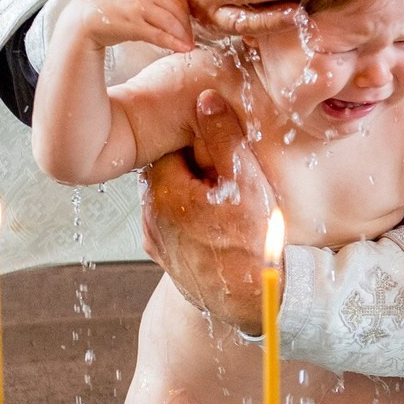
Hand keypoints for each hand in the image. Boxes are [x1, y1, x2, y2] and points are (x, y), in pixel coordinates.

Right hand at [67, 0, 192, 53]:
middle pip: (177, 8)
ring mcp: (137, 7)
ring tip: (188, 46)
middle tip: (191, 38)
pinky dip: (173, 42)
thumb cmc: (111, 9)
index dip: (186, 10)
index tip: (189, 24)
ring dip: (183, 35)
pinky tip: (182, 50)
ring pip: (171, 21)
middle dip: (187, 25)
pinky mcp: (132, 24)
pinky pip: (159, 34)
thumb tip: (177, 12)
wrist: (82, 17)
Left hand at [141, 89, 275, 329]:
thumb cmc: (253, 243)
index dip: (195, 141)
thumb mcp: (246, 181)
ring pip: (169, 198)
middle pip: (167, 171)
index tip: (218, 148)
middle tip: (225, 174)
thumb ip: (224, 137)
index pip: (169, 145)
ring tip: (223, 200)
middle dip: (193, 166)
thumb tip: (205, 99)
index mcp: (163, 192)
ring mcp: (155, 241)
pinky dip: (189, 217)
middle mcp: (149, 217)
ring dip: (191, 193)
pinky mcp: (165, 259)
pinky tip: (216, 224)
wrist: (254, 304)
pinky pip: (172, 223)